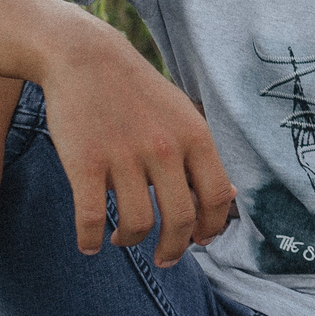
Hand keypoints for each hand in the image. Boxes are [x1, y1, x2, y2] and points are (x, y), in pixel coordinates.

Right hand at [37, 31, 235, 266]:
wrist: (85, 58)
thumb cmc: (137, 91)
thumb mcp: (183, 114)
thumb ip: (203, 155)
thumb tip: (230, 198)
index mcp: (195, 137)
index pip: (218, 197)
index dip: (212, 227)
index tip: (200, 241)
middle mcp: (164, 149)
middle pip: (182, 219)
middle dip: (174, 249)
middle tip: (164, 258)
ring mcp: (124, 157)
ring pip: (138, 224)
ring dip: (130, 242)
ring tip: (123, 239)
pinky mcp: (85, 164)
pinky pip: (91, 219)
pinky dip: (90, 240)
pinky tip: (90, 244)